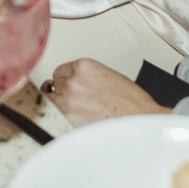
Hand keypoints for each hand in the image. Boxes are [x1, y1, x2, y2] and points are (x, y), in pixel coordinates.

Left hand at [42, 59, 167, 125]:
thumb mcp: (109, 76)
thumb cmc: (132, 103)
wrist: (139, 122)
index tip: (67, 84)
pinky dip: (59, 116)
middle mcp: (73, 80)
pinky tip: (69, 118)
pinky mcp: (68, 117)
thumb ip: (88, 76)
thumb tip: (79, 83)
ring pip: (49, 98)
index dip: (64, 79)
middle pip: (52, 83)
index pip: (60, 70)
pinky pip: (55, 114)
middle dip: (58, 90)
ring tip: (68, 109)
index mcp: (84, 66)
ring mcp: (68, 99)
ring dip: (56, 102)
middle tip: (67, 98)